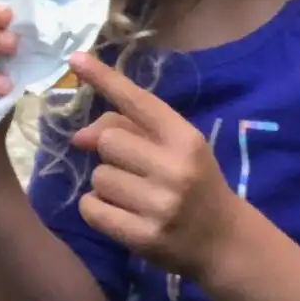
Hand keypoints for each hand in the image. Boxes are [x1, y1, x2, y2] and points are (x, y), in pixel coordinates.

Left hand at [70, 54, 246, 280]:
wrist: (224, 242)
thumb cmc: (196, 185)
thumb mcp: (178, 149)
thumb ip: (134, 131)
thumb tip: (80, 136)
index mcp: (185, 138)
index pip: (137, 101)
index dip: (104, 78)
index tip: (75, 58)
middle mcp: (174, 168)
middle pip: (108, 140)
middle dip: (110, 153)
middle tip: (132, 169)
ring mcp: (160, 205)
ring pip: (98, 177)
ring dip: (106, 184)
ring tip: (133, 196)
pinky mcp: (143, 237)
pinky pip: (92, 208)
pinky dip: (97, 209)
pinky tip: (121, 214)